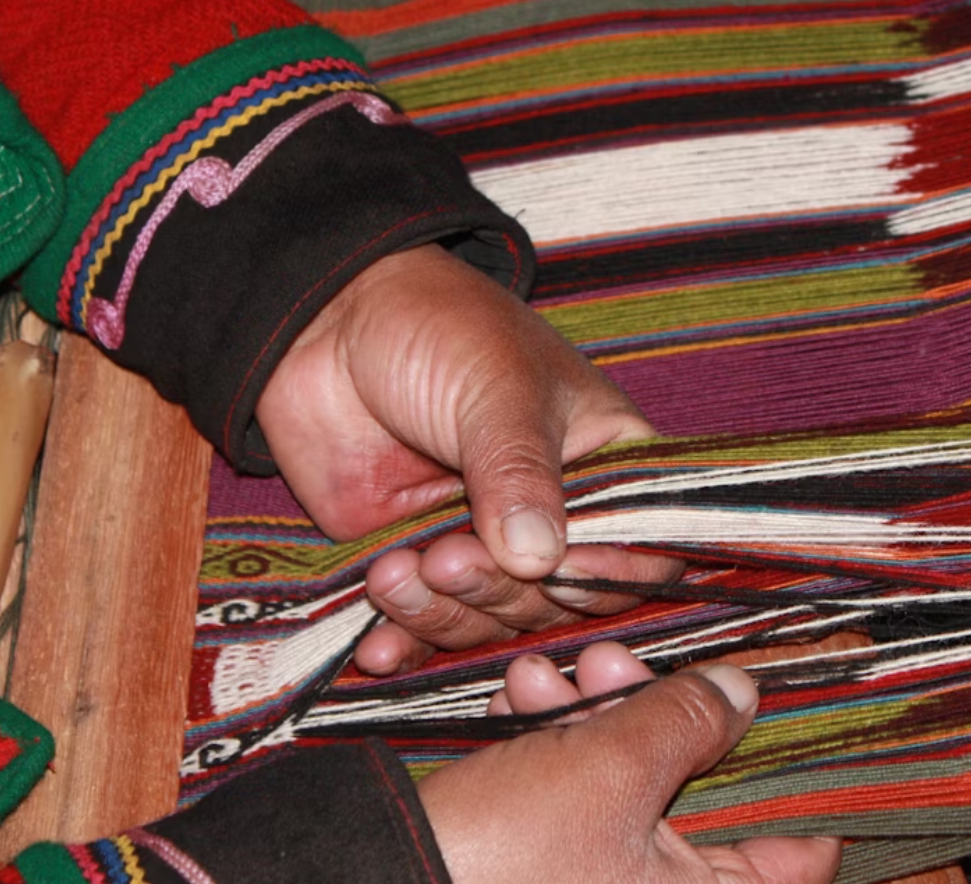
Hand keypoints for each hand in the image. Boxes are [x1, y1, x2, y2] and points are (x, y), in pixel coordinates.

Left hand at [255, 244, 681, 671]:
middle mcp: (556, 515)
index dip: (610, 573)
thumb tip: (540, 561)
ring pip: (493, 619)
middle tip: (447, 558)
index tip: (561, 571)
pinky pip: (430, 623)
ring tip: (395, 572)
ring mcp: (486, 543)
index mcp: (606, 463)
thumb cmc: (440, 329)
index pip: (642, 546)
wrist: (328, 323)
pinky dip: (408, 641)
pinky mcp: (421, 560)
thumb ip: (519, 474)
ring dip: (447, 612)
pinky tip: (379, 646)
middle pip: (561, 599)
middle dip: (504, 591)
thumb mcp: (496, 390)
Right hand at [418, 644, 841, 883]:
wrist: (372, 882)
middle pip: (706, 797)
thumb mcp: (608, 767)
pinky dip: (557, 750)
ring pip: (635, 789)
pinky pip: (581, 804)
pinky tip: (520, 700)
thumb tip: (744, 690)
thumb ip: (687, 719)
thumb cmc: (503, 856)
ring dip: (595, 717)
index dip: (784, 760)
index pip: (801, 845)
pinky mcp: (552, 871)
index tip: (759, 693)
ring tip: (549, 673)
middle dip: (657, 714)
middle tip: (610, 660)